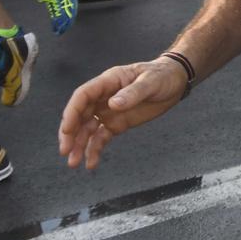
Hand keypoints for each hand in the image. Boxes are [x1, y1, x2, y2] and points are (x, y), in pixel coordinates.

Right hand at [58, 59, 187, 169]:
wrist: (174, 82)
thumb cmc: (161, 76)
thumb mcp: (150, 82)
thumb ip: (133, 93)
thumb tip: (113, 104)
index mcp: (108, 82)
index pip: (83, 96)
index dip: (72, 112)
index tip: (67, 130)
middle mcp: (103, 97)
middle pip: (80, 115)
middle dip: (70, 134)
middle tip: (66, 151)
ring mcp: (108, 112)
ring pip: (87, 129)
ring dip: (79, 145)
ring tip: (74, 163)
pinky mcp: (116, 124)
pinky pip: (101, 137)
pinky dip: (94, 149)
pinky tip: (91, 163)